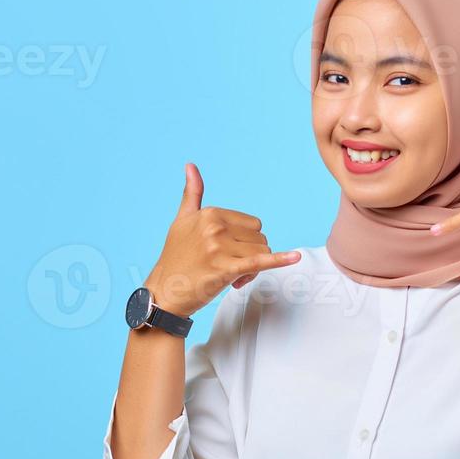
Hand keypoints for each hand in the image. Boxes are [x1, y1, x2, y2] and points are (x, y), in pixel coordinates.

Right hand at [144, 163, 300, 316]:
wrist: (164, 292)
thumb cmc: (175, 257)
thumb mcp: (182, 220)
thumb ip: (192, 193)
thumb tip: (191, 165)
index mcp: (210, 213)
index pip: (252, 224)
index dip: (245, 241)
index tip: (227, 253)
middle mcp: (216, 227)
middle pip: (260, 238)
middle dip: (251, 255)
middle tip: (230, 267)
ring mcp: (220, 248)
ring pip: (261, 253)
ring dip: (253, 269)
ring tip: (231, 277)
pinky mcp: (225, 269)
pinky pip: (259, 262)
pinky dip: (279, 260)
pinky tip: (295, 257)